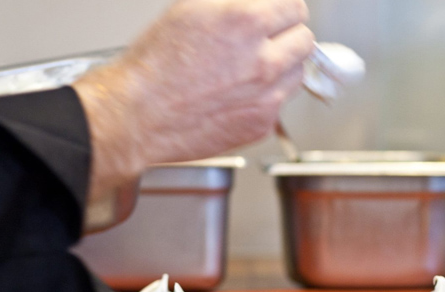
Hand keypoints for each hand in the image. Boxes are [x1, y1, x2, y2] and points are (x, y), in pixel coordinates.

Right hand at [73, 0, 313, 231]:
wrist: (138, 115)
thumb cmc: (155, 65)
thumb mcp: (192, 9)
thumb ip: (235, 4)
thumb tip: (256, 5)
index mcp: (247, 23)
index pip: (295, 8)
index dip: (286, 9)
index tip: (282, 13)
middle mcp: (264, 61)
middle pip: (305, 41)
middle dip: (290, 36)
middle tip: (273, 38)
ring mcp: (267, 98)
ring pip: (298, 74)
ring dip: (284, 67)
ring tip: (254, 67)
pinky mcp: (261, 125)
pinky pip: (280, 105)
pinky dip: (268, 97)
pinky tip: (241, 93)